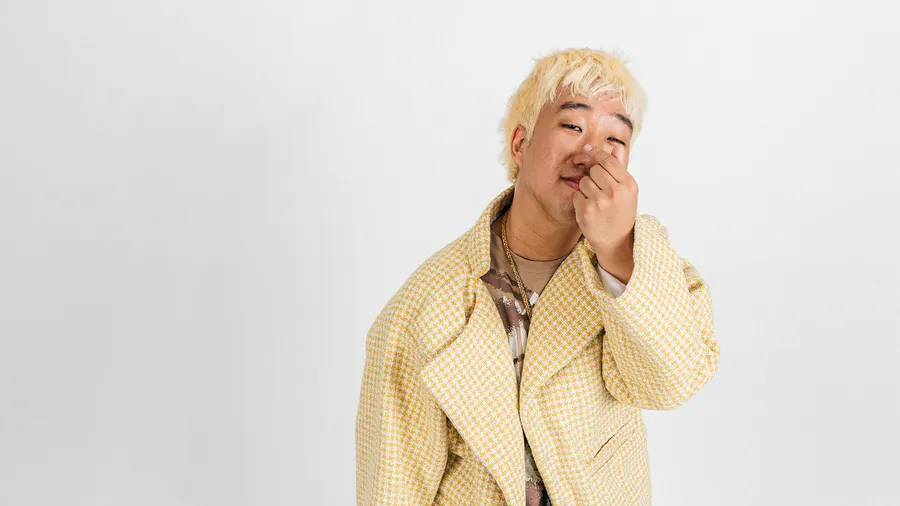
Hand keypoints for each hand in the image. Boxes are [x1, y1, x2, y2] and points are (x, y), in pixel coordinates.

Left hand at [572, 143, 637, 282]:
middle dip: (592, 174)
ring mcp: (600, 202)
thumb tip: (615, 147)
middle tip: (597, 186)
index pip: (608, 160)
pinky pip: (577, 195)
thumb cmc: (622, 212)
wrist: (616, 240)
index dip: (596, 153)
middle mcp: (616, 192)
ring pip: (584, 181)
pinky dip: (580, 200)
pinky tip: (589, 208)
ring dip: (585, 188)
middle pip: (594, 169)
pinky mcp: (586, 211)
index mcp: (628, 185)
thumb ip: (621, 168)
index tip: (589, 151)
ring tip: (595, 199)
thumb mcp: (628, 191)